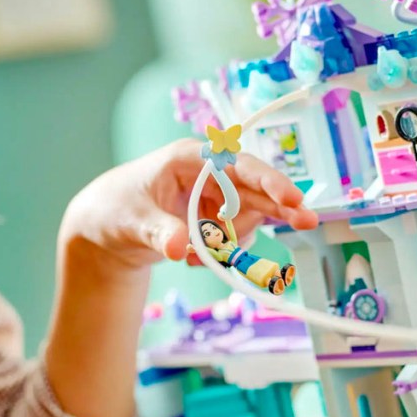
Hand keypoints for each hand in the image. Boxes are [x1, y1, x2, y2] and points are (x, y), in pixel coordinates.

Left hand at [60, 139, 317, 272]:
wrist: (108, 227)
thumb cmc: (116, 210)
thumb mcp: (133, 223)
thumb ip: (158, 233)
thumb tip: (181, 247)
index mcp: (189, 159)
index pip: (237, 165)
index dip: (267, 180)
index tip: (291, 198)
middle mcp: (208, 174)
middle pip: (256, 188)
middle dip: (280, 207)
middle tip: (308, 221)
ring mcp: (215, 196)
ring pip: (248, 217)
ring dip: (233, 242)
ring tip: (196, 258)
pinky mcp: (217, 216)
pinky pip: (236, 236)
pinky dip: (222, 252)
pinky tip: (194, 258)